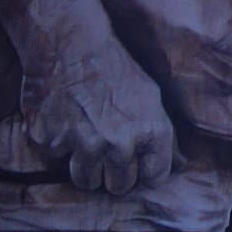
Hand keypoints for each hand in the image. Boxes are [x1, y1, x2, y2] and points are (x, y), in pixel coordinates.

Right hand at [29, 32, 175, 195]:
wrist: (71, 44)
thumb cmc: (116, 67)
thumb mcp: (152, 97)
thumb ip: (164, 135)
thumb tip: (181, 164)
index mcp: (150, 133)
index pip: (155, 177)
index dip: (146, 171)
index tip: (138, 163)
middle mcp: (118, 145)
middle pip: (119, 186)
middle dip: (115, 175)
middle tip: (107, 152)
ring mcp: (82, 145)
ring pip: (86, 181)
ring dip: (86, 168)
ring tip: (85, 142)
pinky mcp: (50, 142)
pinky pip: (56, 160)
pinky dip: (59, 147)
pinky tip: (63, 122)